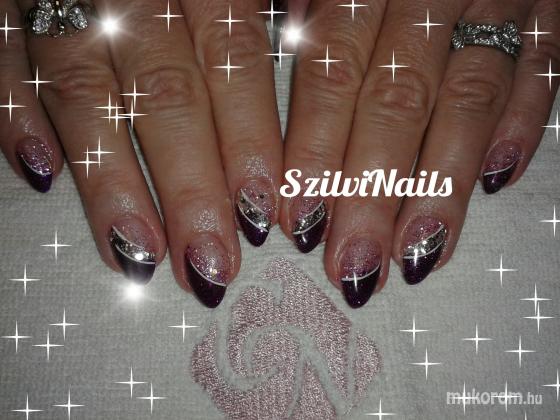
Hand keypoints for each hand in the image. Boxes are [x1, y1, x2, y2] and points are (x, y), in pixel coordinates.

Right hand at [0, 0, 283, 306]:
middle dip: (190, 185)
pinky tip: (38, 170)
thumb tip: (301, 96)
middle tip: (212, 261)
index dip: (251, 140)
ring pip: (86, 89)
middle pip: (167, 92)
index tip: (266, 213)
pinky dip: (12, 109)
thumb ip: (258, 22)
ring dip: (111, 178)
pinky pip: (0, 50)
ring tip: (139, 251)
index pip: (235, 59)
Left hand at [280, 0, 558, 306]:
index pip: (332, 73)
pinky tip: (497, 182)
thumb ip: (296, 20)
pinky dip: (524, 124)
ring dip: (442, 185)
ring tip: (417, 256)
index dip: (314, 152)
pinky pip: (543, 67)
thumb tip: (261, 108)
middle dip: (373, 192)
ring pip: (470, 100)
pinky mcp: (547, 8)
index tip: (294, 222)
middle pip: (398, 102)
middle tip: (352, 266)